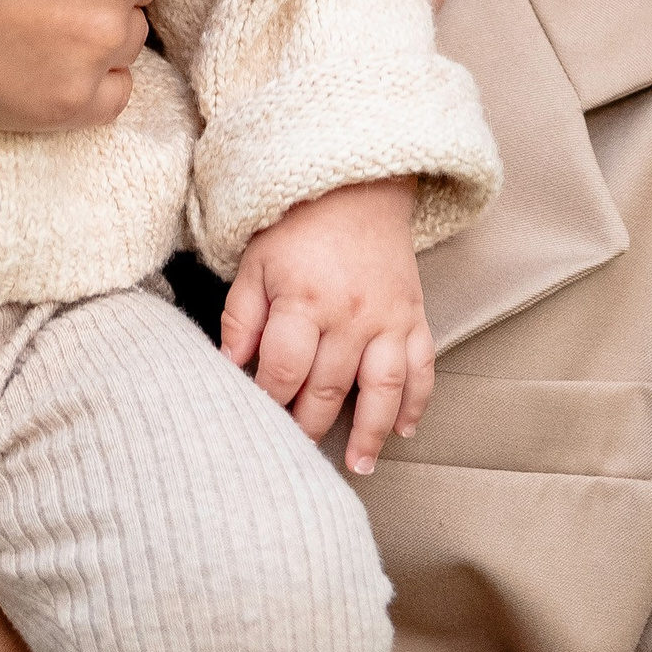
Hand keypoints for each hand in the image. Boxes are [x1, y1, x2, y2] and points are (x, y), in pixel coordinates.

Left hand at [221, 177, 432, 475]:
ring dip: (370, 432)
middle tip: (295, 454)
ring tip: (358, 465)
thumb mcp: (255, 264)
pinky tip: (404, 430)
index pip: (284, 370)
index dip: (268, 400)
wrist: (356, 186)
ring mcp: (388, 318)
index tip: (258, 419)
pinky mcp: (414, 315)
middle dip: (309, 426)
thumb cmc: (298, 227)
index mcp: (304, 301)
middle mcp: (350, 315)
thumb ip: (242, 318)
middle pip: (328, 388)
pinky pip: (422, 366)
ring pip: (383, 389)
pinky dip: (417, 402)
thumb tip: (229, 368)